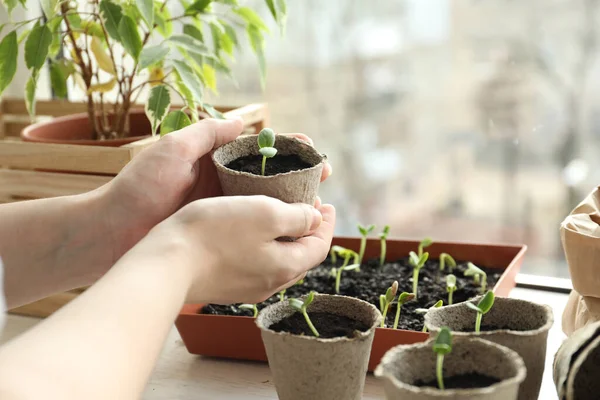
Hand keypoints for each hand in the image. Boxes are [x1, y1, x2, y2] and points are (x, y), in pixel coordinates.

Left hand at [101, 118, 331, 264]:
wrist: (114, 232)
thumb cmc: (140, 188)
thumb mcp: (172, 149)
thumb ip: (207, 133)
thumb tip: (243, 120)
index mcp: (214, 161)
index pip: (260, 150)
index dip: (288, 148)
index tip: (310, 148)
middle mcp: (224, 186)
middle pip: (272, 177)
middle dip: (301, 174)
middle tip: (325, 176)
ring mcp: (224, 213)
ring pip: (269, 205)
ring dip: (295, 202)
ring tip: (318, 204)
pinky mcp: (221, 238)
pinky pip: (255, 231)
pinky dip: (277, 228)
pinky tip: (295, 230)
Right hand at [135, 195, 335, 303]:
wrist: (166, 264)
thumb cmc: (215, 233)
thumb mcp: (264, 214)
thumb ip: (296, 218)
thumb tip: (315, 220)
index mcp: (286, 266)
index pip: (320, 247)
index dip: (327, 224)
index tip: (326, 204)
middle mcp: (271, 284)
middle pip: (302, 257)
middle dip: (308, 232)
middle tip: (306, 207)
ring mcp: (247, 288)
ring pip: (279, 263)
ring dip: (286, 240)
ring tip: (281, 217)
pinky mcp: (227, 286)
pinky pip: (257, 267)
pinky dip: (265, 248)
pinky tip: (252, 234)